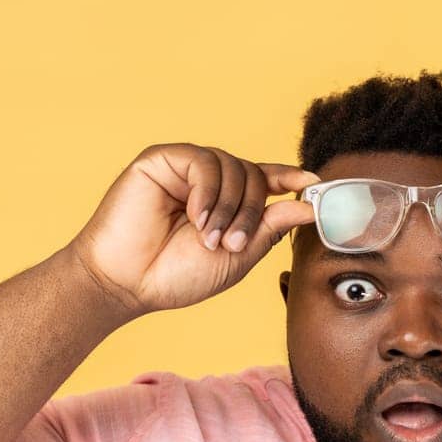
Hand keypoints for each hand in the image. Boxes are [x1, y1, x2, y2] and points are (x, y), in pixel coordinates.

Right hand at [67, 143, 320, 317]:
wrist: (129, 281)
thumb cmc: (177, 275)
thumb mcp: (239, 256)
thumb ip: (271, 226)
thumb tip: (310, 205)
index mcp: (226, 203)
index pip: (264, 180)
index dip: (289, 177)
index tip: (313, 183)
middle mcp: (207, 182)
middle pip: (253, 175)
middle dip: (250, 211)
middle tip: (233, 244)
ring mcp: (185, 169)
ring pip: (232, 165)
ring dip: (228, 207)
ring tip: (209, 239)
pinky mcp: (162, 159)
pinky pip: (202, 161)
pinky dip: (207, 191)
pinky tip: (195, 218)